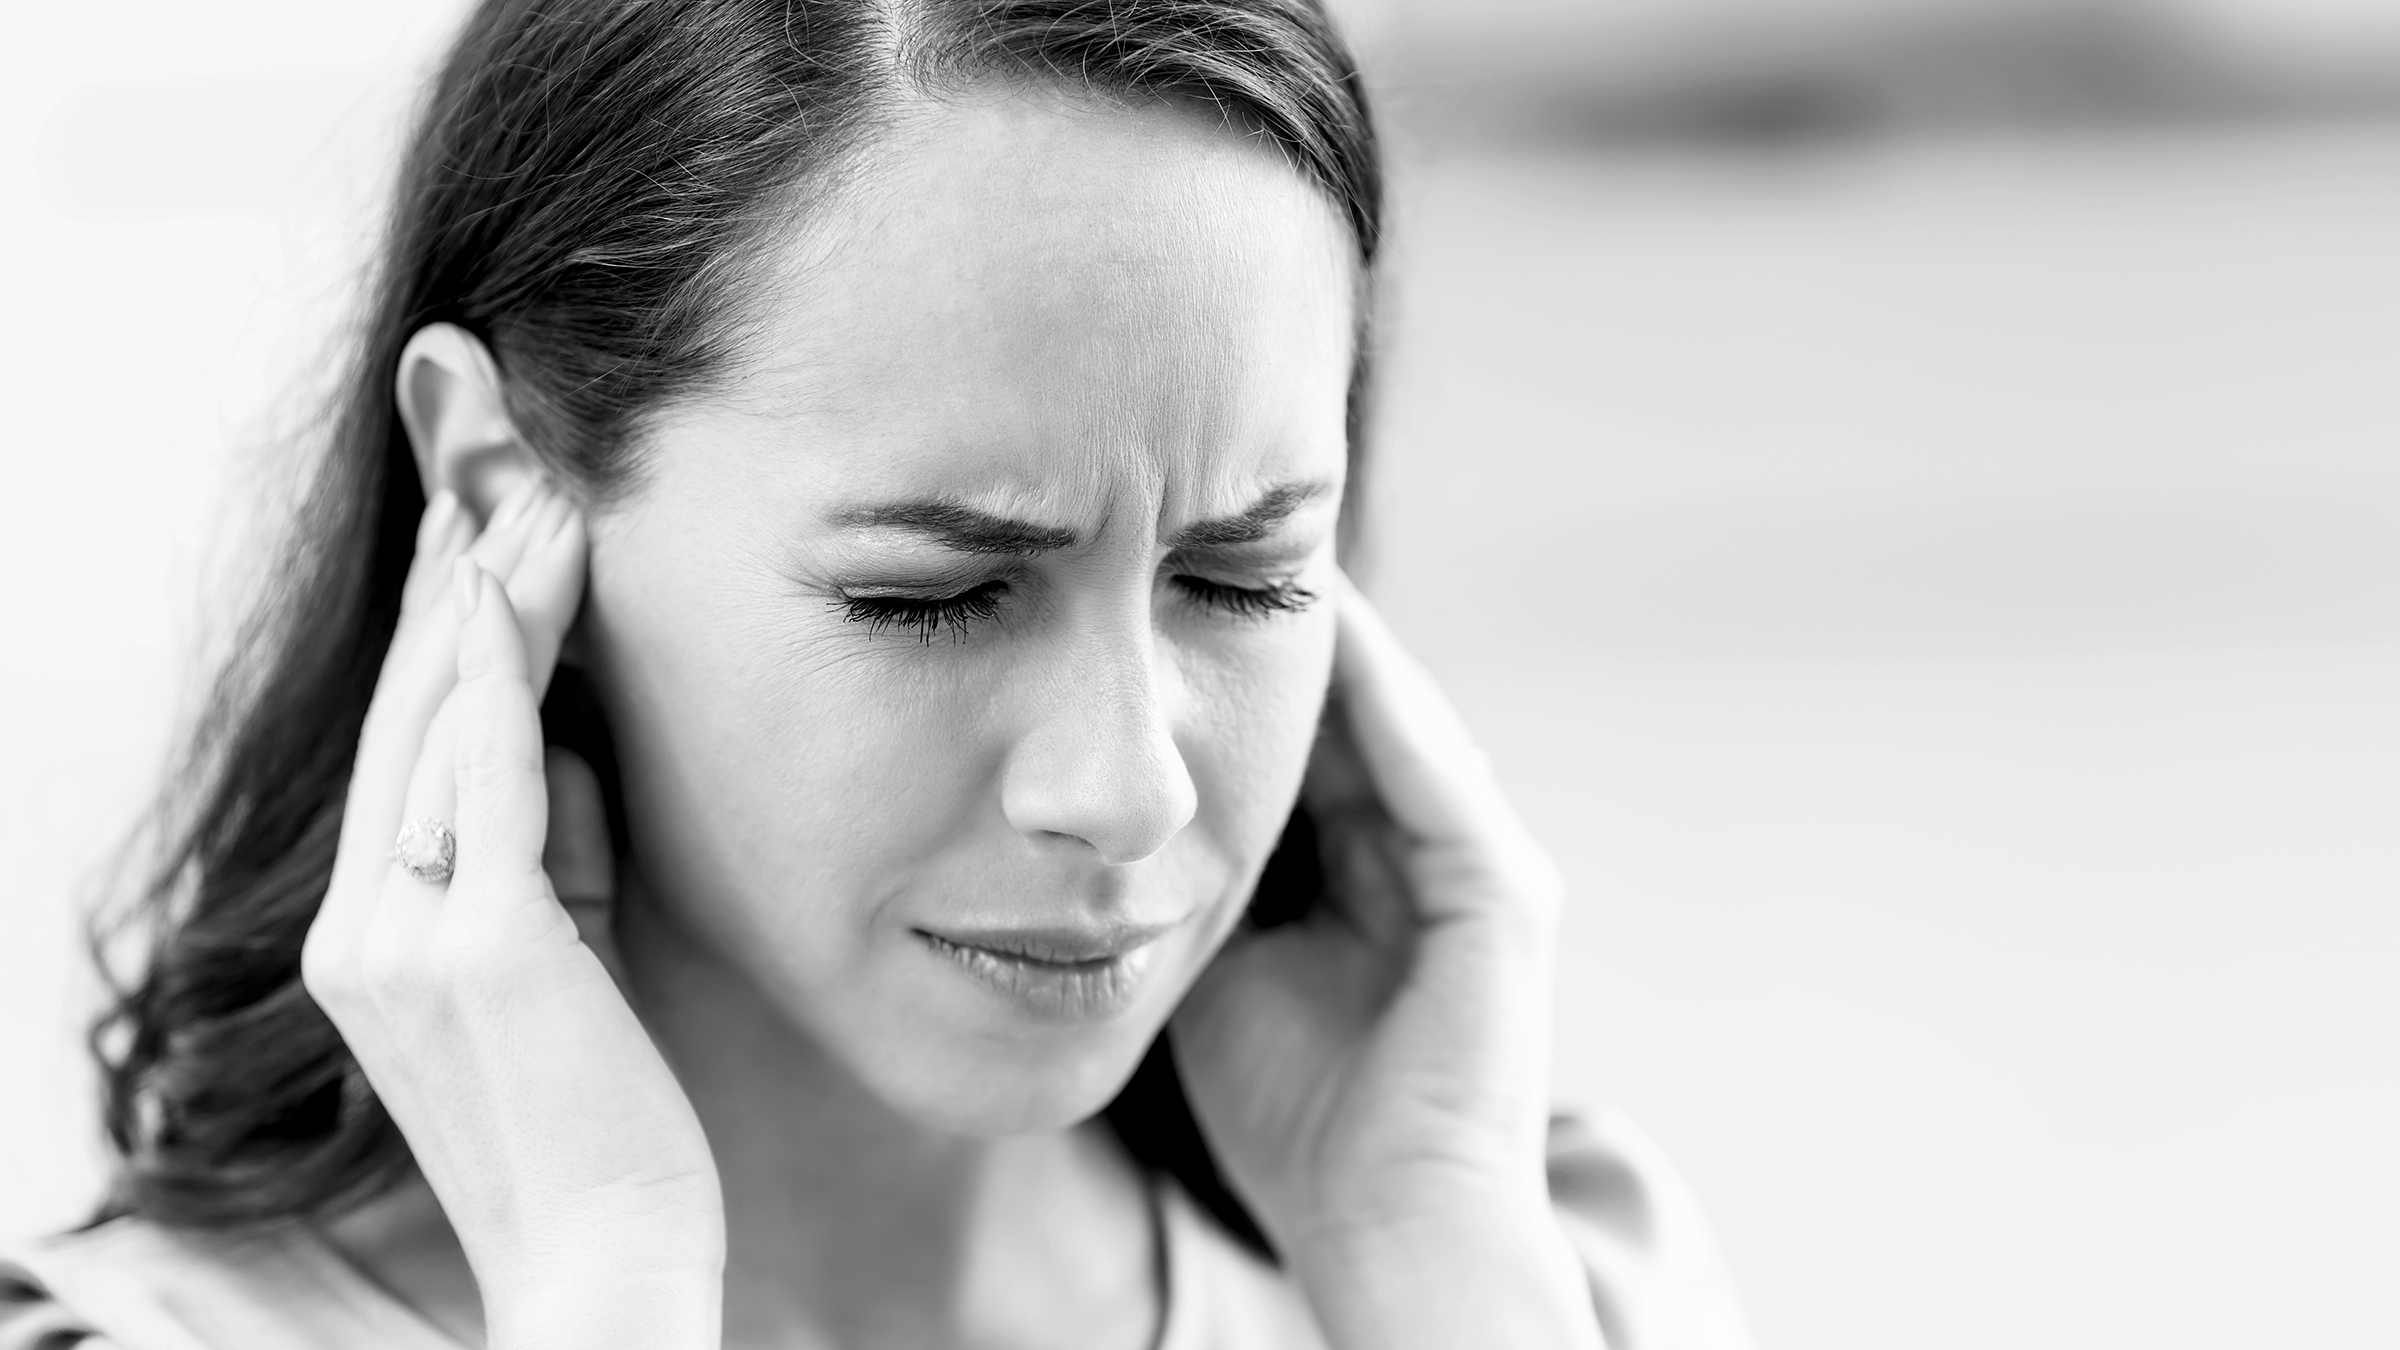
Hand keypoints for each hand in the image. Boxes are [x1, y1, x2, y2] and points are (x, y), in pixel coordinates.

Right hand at [301, 483, 721, 1349]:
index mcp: (374, 934)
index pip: (408, 746)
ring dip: (489, 589)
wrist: (606, 1261)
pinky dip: (502, 667)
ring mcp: (404, 937)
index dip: (445, 626)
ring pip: (441, 721)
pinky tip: (520, 575)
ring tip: (535, 482)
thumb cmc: (600, 1122)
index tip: (482, 520)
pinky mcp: (476, 946)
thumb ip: (556, 855)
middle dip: (456, 574)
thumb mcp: (566, 959)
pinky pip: (487, 776)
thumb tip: (581, 748)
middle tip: (495, 453)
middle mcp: (363, 927)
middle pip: (408, 711)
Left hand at [1172, 574, 1600, 1348]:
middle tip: (1213, 536)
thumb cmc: (1289, 1111)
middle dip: (1284, 634)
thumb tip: (1109, 801)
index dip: (1239, 666)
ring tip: (1273, 557)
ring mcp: (1477, 866)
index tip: (1168, 593)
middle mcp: (1428, 851)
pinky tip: (1332, 636)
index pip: (1306, 740)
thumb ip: (1191, 874)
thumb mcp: (1215, 960)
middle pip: (1351, 713)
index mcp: (1365, 869)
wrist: (1376, 1218)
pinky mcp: (1506, 893)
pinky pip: (1439, 776)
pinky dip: (1387, 706)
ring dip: (1339, 643)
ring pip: (1399, 723)